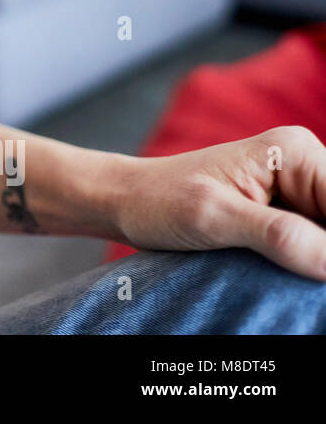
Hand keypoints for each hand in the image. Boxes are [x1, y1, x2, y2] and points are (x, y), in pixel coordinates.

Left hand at [114, 125, 325, 280]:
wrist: (125, 201)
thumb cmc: (160, 200)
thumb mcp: (216, 218)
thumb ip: (281, 236)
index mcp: (295, 152)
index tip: (317, 270)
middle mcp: (304, 165)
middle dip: (325, 254)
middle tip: (299, 275)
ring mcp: (298, 191)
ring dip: (318, 262)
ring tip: (288, 275)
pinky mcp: (287, 215)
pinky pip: (317, 244)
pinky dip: (311, 264)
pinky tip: (294, 279)